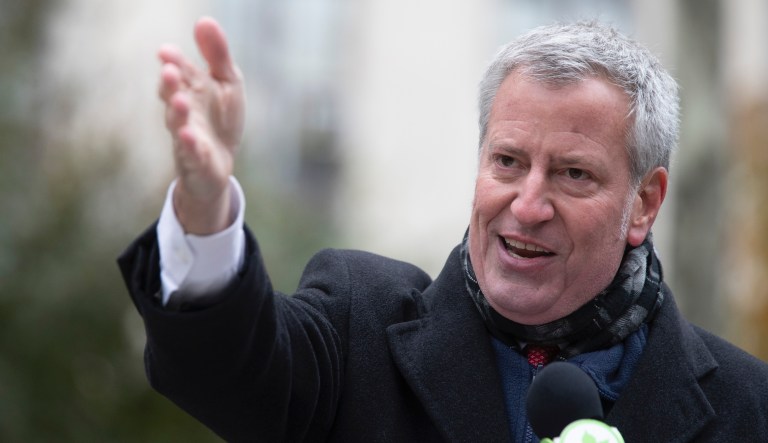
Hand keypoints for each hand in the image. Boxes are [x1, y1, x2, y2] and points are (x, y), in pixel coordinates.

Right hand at [158, 17, 244, 233]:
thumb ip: (217, 55)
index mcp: (189, 90)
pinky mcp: (195, 160)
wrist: (219, 165)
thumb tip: (204, 20)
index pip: (179, 73)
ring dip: (177, 113)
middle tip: (169, 70)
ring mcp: (186, 137)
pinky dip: (189, 145)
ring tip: (179, 101)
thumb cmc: (221, 120)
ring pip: (177, 124)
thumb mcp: (227, 84)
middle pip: (172, 96)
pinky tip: (190, 136)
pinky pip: (190, 153)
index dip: (174, 62)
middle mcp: (183, 112)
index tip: (167, 52)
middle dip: (170, 84)